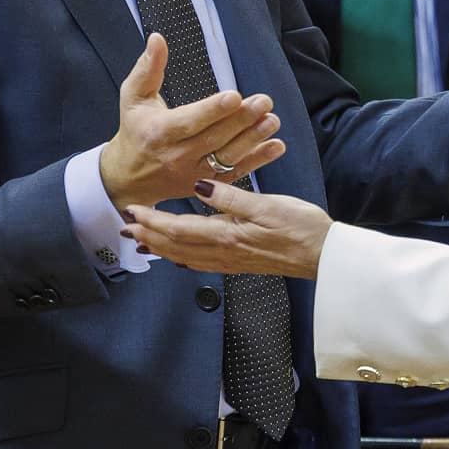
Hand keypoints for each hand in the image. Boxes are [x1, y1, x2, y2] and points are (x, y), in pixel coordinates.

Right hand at [98, 35, 286, 213]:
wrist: (128, 178)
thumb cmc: (134, 130)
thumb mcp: (132, 97)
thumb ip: (148, 68)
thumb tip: (157, 38)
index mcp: (160, 132)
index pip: (190, 121)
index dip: (213, 110)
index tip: (235, 96)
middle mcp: (177, 156)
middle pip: (214, 138)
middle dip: (242, 120)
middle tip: (264, 102)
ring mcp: (193, 174)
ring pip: (227, 157)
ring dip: (253, 140)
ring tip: (273, 121)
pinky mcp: (205, 185)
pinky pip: (234, 174)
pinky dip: (257, 161)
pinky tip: (276, 146)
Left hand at [123, 180, 330, 279]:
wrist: (323, 254)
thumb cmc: (300, 227)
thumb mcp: (266, 205)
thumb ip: (231, 197)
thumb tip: (200, 186)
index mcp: (227, 235)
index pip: (179, 229)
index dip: (152, 221)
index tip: (133, 211)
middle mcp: (224, 252)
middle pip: (176, 246)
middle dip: (149, 235)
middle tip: (125, 226)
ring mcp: (231, 260)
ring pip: (185, 256)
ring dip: (161, 247)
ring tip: (142, 241)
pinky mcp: (240, 262)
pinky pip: (201, 262)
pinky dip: (183, 257)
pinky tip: (179, 255)